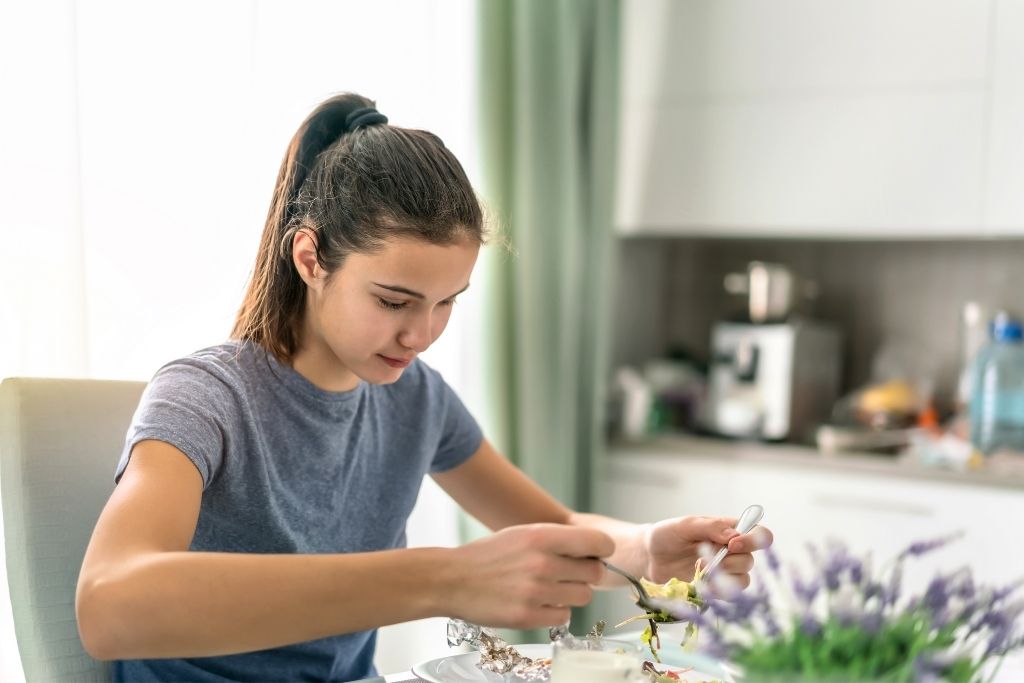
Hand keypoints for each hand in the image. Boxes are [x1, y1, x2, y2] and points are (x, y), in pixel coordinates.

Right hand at [446, 523, 613, 628]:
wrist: (452, 580)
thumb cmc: (490, 555)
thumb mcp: (523, 533)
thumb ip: (558, 539)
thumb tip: (595, 549)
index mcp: (541, 536)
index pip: (598, 543)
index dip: (602, 550)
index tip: (596, 554)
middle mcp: (542, 563)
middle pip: (595, 573)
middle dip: (586, 574)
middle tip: (568, 573)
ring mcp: (535, 592)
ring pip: (583, 596)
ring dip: (572, 594)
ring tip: (550, 588)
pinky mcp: (528, 616)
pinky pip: (564, 616)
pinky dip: (555, 611)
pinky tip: (538, 602)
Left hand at [643, 515, 772, 588]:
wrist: (649, 556)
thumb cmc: (667, 535)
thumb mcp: (685, 525)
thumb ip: (710, 527)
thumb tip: (733, 536)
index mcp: (729, 530)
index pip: (759, 534)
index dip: (753, 541)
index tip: (732, 544)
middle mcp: (731, 552)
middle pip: (750, 560)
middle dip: (730, 562)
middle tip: (704, 558)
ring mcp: (724, 572)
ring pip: (743, 580)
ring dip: (723, 577)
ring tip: (699, 570)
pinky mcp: (714, 589)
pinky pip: (728, 595)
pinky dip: (716, 591)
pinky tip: (699, 584)